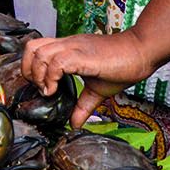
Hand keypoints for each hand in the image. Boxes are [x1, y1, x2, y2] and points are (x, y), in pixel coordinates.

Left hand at [21, 31, 157, 126]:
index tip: (41, 88)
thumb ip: (83, 106)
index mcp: (69, 50)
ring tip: (49, 91)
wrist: (141, 52)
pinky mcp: (83, 55)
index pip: (36, 49)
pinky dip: (51, 77)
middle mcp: (68, 45)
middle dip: (28, 71)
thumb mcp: (97, 90)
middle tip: (41, 88)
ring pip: (40, 53)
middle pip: (31, 48)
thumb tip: (74, 124)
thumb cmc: (122, 66)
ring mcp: (74, 48)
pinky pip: (57, 61)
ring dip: (38, 75)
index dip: (31, 68)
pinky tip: (56, 90)